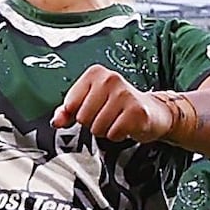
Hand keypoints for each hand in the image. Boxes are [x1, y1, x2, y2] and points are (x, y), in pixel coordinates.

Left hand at [50, 68, 179, 143]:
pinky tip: (125, 126)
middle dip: (93, 123)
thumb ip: (68, 111)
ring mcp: (124, 94)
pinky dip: (118, 135)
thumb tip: (56, 121)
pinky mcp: (136, 110)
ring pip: (97, 128)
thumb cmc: (119, 106)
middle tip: (107, 116)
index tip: (91, 110)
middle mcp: (110, 79)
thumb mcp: (90, 103)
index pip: (70, 105)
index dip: (78, 114)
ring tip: (117, 120)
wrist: (153, 111)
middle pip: (83, 118)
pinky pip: (113, 133)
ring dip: (106, 130)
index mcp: (95, 73)